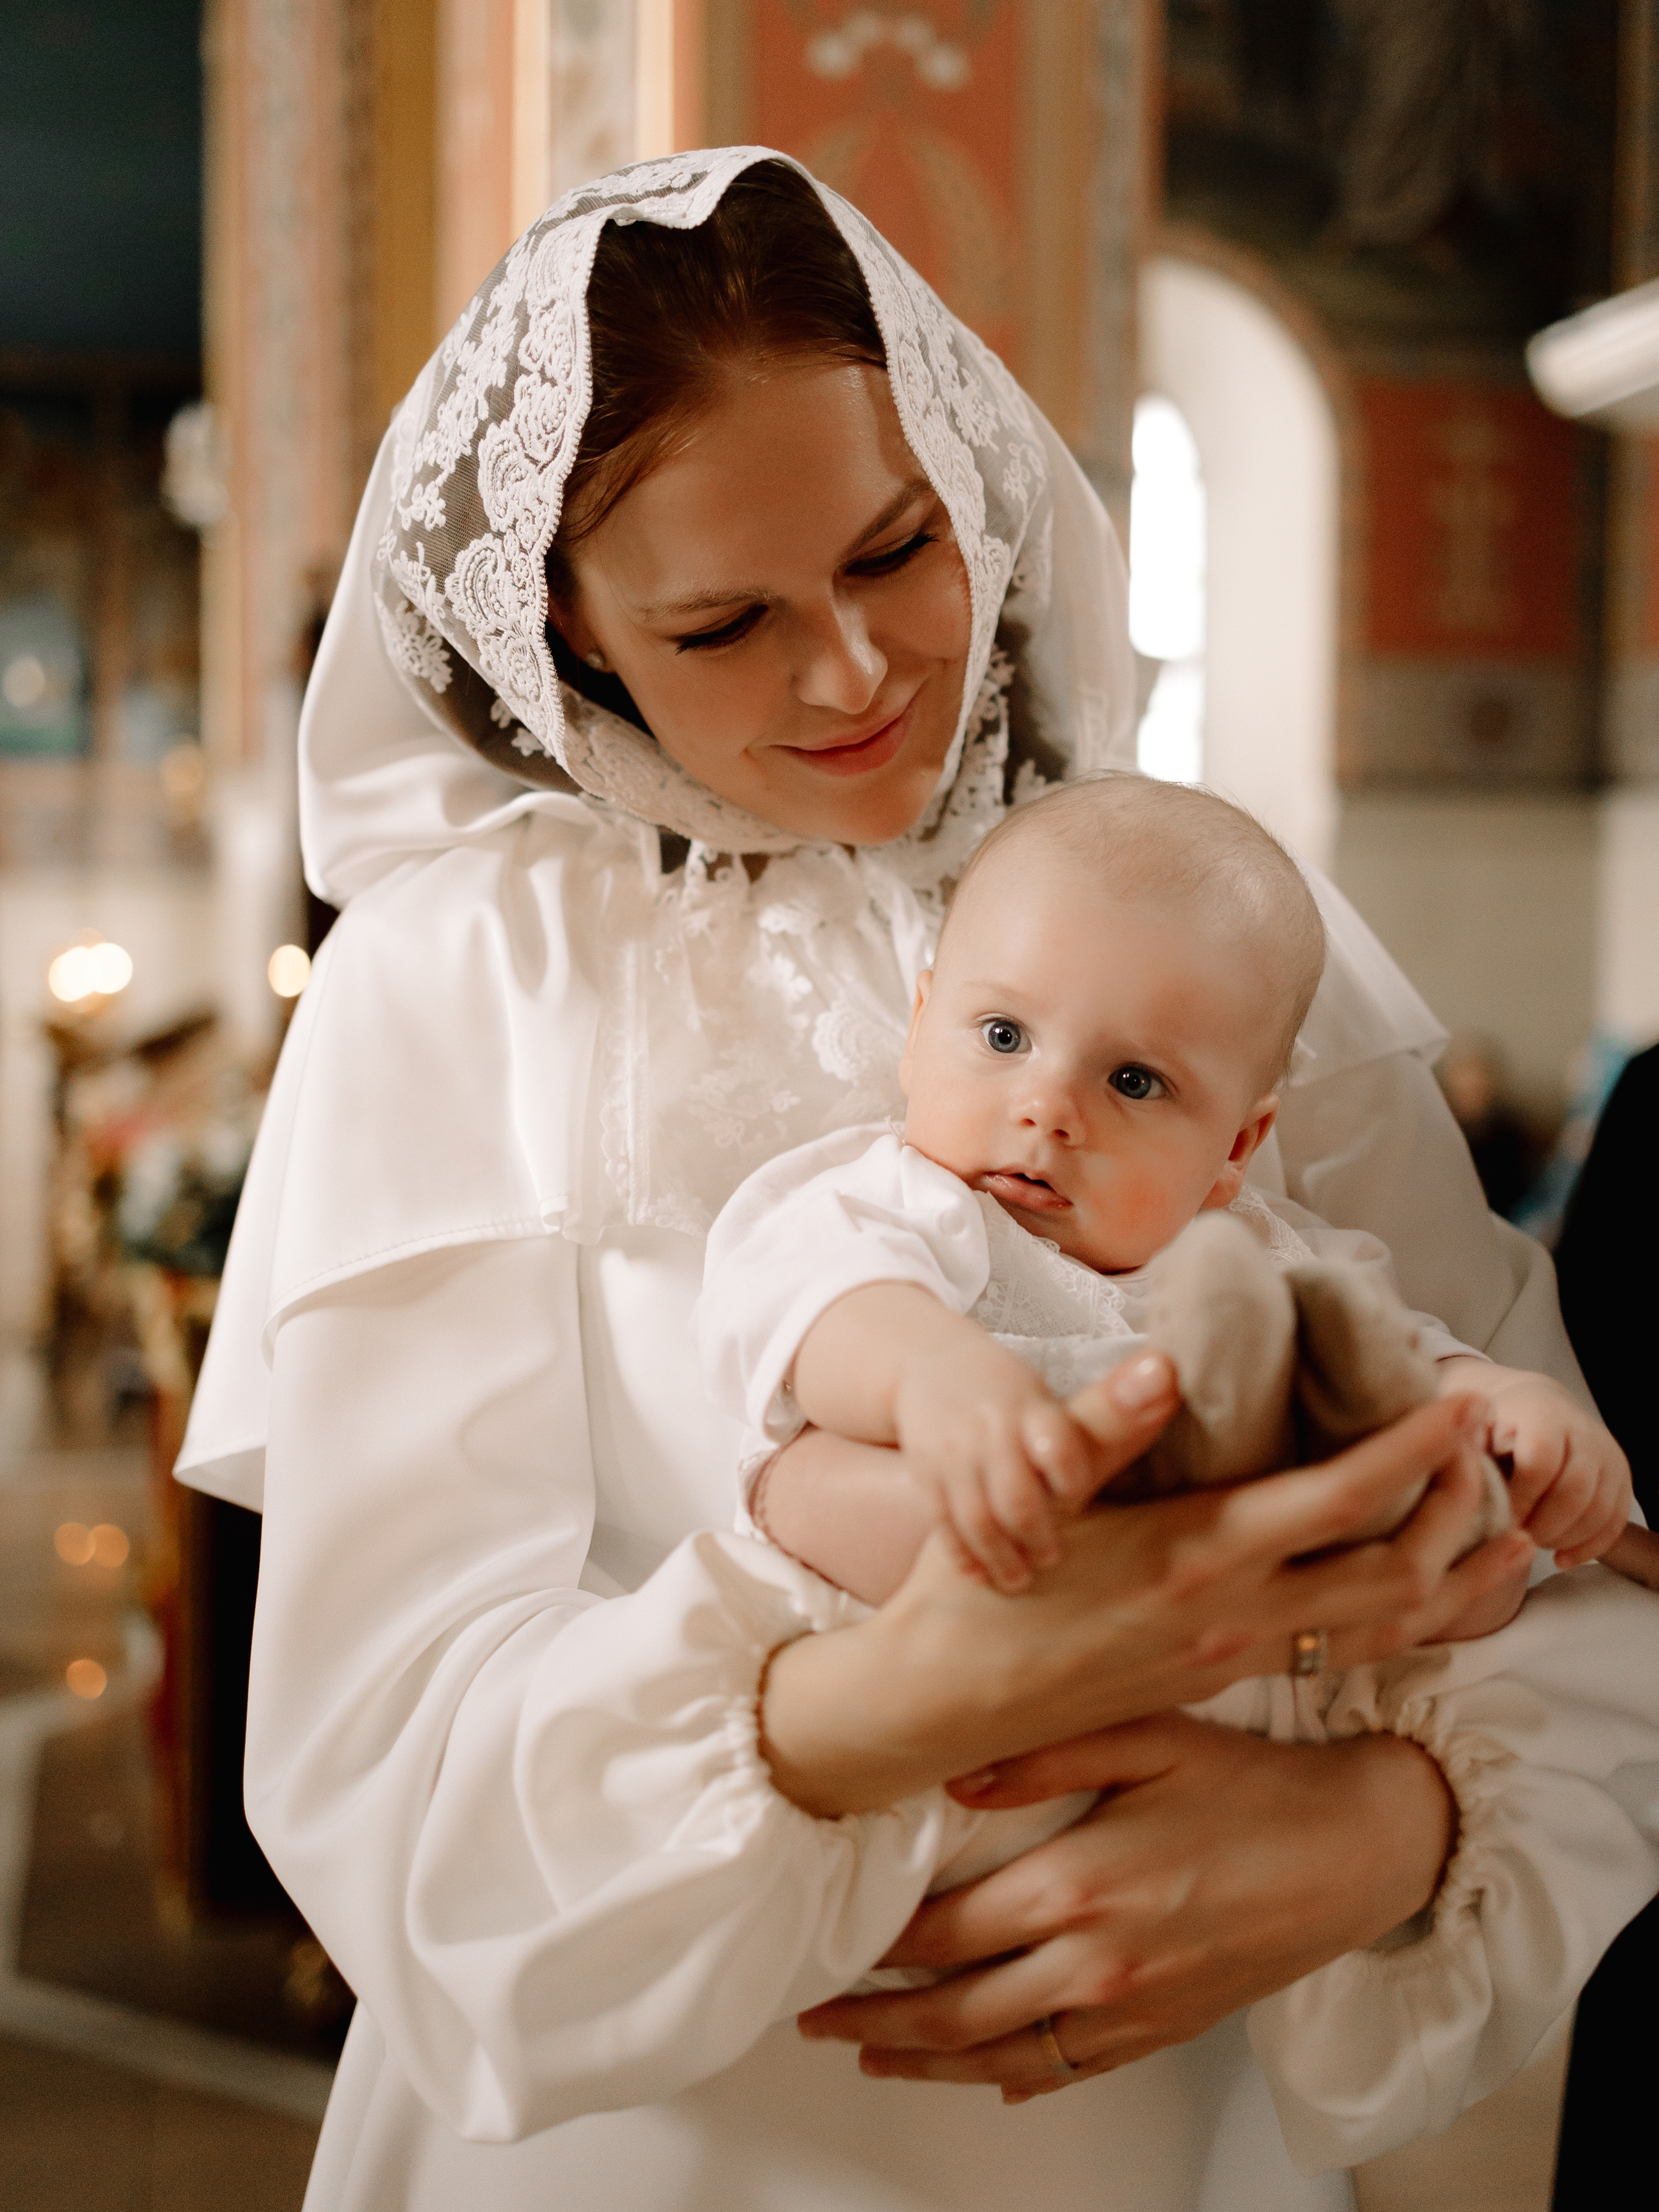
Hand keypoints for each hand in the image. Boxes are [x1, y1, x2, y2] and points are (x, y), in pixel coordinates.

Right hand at [761, 1377, 1529, 1816]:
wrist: (939, 1705)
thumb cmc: (978, 1592)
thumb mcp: (1031, 1496)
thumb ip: (1102, 1426)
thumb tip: (1163, 1361)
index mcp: (1197, 1557)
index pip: (1338, 1498)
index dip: (1412, 1449)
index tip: (1463, 1402)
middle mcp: (1232, 1617)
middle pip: (1393, 1577)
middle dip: (1458, 1519)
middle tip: (1495, 1463)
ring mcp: (1231, 1658)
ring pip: (1381, 1628)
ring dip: (1450, 1582)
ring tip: (1502, 1540)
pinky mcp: (1218, 1680)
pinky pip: (1342, 1651)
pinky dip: (1401, 1619)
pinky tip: (1410, 1594)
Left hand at [798, 1714, 1453, 2098]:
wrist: (1358, 1849)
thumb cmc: (1257, 1787)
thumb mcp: (1148, 1735)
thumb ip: (1045, 1754)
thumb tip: (955, 1779)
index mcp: (1080, 1886)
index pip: (946, 1934)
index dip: (880, 1945)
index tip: (835, 1942)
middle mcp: (1097, 1963)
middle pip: (957, 2012)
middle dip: (878, 2021)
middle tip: (821, 2016)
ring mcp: (1132, 2009)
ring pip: (1003, 2056)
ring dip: (928, 2064)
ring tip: (872, 2059)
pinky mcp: (1166, 2030)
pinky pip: (1071, 2069)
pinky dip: (1015, 2077)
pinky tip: (984, 2075)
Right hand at [892, 1334, 1096, 1592]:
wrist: (932, 1364)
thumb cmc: (1010, 1392)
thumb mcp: (1050, 1397)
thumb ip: (1102, 1416)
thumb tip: (1170, 1386)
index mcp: (1032, 1408)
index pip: (1059, 1448)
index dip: (1072, 1484)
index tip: (1078, 1504)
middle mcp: (991, 1429)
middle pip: (1016, 1496)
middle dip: (1037, 1536)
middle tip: (1052, 1559)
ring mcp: (953, 1452)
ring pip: (978, 1517)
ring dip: (1001, 1554)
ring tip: (1019, 1578)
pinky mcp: (924, 1471)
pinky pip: (942, 1521)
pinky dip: (962, 1553)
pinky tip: (978, 1575)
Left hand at [1439, 1359, 1631, 1566]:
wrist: (1528, 1408)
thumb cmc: (1486, 1425)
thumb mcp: (1469, 1428)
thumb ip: (1464, 1451)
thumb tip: (1454, 1481)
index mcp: (1539, 1412)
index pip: (1541, 1460)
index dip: (1520, 1497)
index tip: (1497, 1518)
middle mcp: (1581, 1430)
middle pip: (1576, 1489)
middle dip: (1544, 1524)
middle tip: (1514, 1540)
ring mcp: (1606, 1455)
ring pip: (1600, 1509)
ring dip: (1565, 1537)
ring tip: (1530, 1546)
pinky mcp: (1619, 1480)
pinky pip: (1614, 1521)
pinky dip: (1589, 1547)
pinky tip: (1560, 1560)